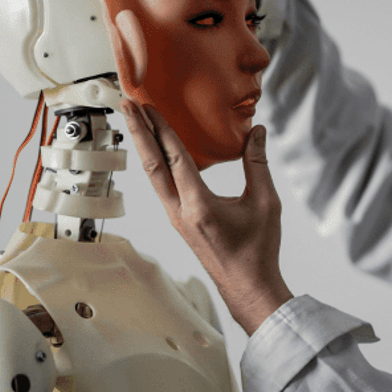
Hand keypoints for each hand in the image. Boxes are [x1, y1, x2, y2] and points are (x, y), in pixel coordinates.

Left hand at [121, 99, 291, 334]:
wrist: (248, 286)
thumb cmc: (258, 249)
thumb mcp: (265, 202)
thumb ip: (258, 164)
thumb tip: (257, 131)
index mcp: (199, 205)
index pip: (175, 158)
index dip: (161, 129)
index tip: (148, 106)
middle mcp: (181, 211)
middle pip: (152, 165)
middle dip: (138, 132)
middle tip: (126, 105)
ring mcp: (177, 218)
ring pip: (153, 177)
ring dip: (143, 146)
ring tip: (135, 123)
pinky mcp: (180, 222)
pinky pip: (161, 187)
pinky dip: (154, 164)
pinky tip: (155, 153)